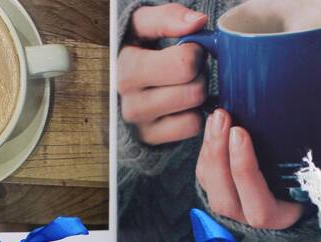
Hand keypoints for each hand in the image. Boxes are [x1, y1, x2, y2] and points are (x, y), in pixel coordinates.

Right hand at [118, 3, 207, 144]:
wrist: (126, 88)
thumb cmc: (141, 53)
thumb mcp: (145, 28)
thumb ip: (169, 17)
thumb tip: (197, 23)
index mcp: (128, 68)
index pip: (184, 63)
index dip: (196, 52)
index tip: (187, 49)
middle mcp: (130, 101)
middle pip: (194, 89)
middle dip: (199, 75)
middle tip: (189, 71)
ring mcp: (141, 124)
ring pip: (194, 109)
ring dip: (198, 95)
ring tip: (184, 86)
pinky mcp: (152, 139)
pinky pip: (192, 127)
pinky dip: (194, 116)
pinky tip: (183, 107)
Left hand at [196, 109, 304, 228]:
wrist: (295, 186)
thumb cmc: (307, 176)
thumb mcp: (308, 172)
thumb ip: (306, 159)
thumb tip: (309, 128)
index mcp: (277, 218)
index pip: (258, 208)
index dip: (244, 171)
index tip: (240, 133)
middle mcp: (249, 216)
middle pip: (224, 200)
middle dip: (218, 156)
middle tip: (222, 119)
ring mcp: (231, 207)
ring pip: (210, 188)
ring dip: (209, 150)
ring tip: (216, 117)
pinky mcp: (219, 192)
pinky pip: (204, 177)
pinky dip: (204, 152)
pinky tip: (211, 127)